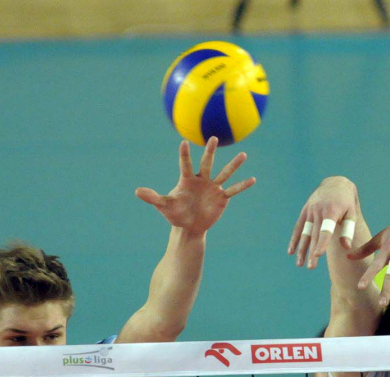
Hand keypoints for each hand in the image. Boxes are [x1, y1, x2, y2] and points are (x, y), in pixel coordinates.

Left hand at [135, 137, 254, 235]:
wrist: (189, 226)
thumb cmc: (175, 214)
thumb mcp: (164, 206)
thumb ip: (152, 197)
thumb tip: (136, 191)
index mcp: (187, 179)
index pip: (185, 164)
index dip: (184, 155)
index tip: (184, 144)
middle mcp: (202, 179)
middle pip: (207, 163)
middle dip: (210, 151)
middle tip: (214, 138)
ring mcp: (213, 187)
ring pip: (224, 173)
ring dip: (234, 165)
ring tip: (243, 154)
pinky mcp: (221, 197)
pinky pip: (233, 190)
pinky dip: (242, 185)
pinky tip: (253, 179)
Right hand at [288, 176, 357, 269]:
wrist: (334, 184)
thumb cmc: (346, 202)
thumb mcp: (351, 213)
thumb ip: (349, 230)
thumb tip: (346, 247)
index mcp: (331, 211)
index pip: (326, 230)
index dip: (322, 242)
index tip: (318, 254)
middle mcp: (318, 211)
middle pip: (314, 235)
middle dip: (312, 252)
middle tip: (310, 267)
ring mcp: (309, 211)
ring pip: (305, 233)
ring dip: (302, 249)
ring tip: (300, 264)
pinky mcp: (304, 212)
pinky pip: (298, 227)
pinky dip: (294, 240)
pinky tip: (291, 252)